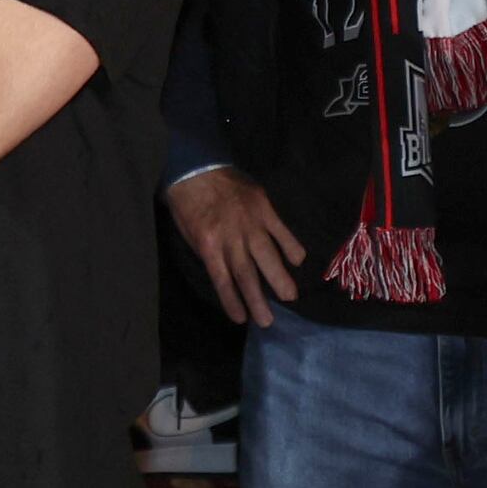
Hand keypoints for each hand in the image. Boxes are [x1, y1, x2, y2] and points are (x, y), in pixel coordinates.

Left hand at [166, 166, 304, 330]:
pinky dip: (291, 246)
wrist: (196, 167)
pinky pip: (281, 230)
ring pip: (267, 255)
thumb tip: (228, 279)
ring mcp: (250, 221)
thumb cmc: (188, 204)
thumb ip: (209, 255)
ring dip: (279, 278)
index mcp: (208, 244)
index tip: (241, 319)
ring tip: (290, 297)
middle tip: (268, 321)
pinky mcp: (263, 206)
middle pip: (246, 273)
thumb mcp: (190, 234)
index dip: (232, 300)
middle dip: (258, 299)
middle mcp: (230, 236)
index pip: (222, 279)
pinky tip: (297, 261)